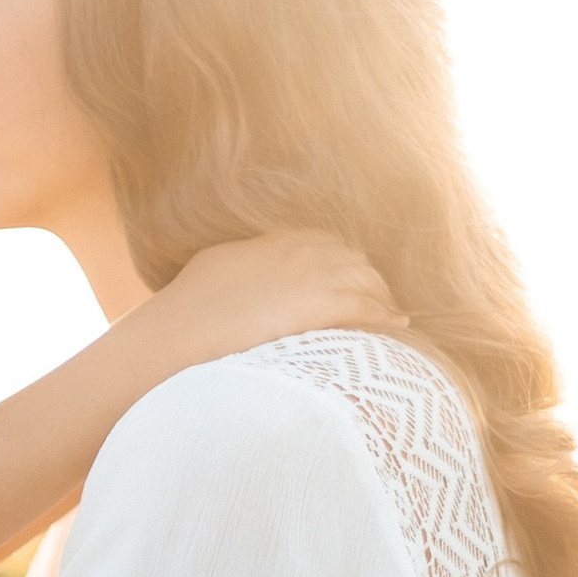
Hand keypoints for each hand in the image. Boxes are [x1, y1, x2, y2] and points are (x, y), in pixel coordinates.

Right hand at [152, 228, 408, 356]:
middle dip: (367, 281)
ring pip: (364, 280)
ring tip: (391, 318)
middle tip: (377, 304)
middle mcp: (296, 251)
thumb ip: (236, 270)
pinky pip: (367, 306)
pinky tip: (398, 327)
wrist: (179, 333)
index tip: (350, 282)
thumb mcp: (213, 274)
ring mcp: (311, 274)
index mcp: (272, 243)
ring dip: (380, 298)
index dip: (342, 264)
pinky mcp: (322, 303)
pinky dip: (386, 315)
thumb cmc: (185, 315)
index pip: (323, 244)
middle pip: (350, 260)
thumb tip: (236, 281)